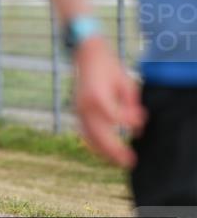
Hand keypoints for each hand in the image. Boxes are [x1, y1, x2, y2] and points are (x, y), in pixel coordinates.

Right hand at [74, 37, 145, 167]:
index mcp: (97, 96)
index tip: (140, 123)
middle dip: (115, 150)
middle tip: (129, 161)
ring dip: (104, 151)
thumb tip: (138, 126)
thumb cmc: (109, 67)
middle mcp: (85, 106)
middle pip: (100, 134)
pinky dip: (94, 144)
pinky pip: (85, 132)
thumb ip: (131, 105)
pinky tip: (104, 152)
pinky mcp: (77, 112)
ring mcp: (79, 110)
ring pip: (90, 137)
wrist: (86, 56)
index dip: (129, 123)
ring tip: (118, 161)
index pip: (114, 118)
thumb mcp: (126, 82)